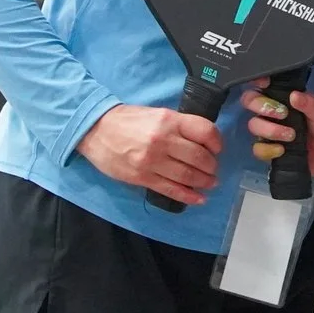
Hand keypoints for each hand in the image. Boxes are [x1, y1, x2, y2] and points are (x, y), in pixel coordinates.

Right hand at [77, 104, 221, 206]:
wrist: (95, 130)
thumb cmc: (128, 120)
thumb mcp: (156, 113)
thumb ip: (178, 126)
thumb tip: (202, 141)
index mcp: (168, 120)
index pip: (204, 131)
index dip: (217, 142)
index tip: (218, 149)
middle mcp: (163, 140)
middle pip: (200, 157)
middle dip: (212, 166)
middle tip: (213, 169)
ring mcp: (153, 161)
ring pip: (188, 176)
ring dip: (204, 182)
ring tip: (210, 183)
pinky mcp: (143, 178)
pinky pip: (171, 190)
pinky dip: (189, 196)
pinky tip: (199, 198)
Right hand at [240, 86, 313, 178]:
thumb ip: (312, 103)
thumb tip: (295, 95)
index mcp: (284, 97)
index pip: (262, 84)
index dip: (257, 81)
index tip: (264, 83)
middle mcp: (272, 112)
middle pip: (250, 102)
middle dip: (262, 106)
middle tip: (282, 113)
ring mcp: (270, 131)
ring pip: (253, 125)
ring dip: (269, 130)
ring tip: (290, 135)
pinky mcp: (271, 150)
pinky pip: (258, 149)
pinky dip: (267, 150)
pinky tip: (282, 150)